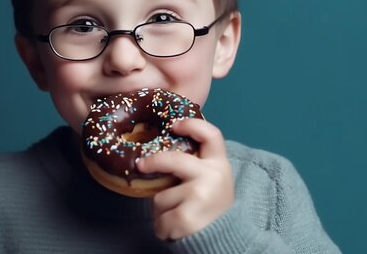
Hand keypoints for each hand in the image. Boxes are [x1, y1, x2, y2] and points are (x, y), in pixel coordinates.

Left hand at [137, 118, 234, 240]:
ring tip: (176, 216)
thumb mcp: (211, 181)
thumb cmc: (210, 208)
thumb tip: (159, 153)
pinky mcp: (187, 218)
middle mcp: (213, 176)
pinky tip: (174, 230)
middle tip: (141, 165)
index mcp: (220, 164)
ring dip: (162, 209)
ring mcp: (200, 195)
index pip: (211, 135)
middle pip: (174, 161)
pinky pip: (159, 217)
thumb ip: (195, 165)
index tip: (174, 124)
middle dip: (153, 162)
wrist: (225, 241)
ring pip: (161, 196)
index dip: (192, 124)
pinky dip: (161, 227)